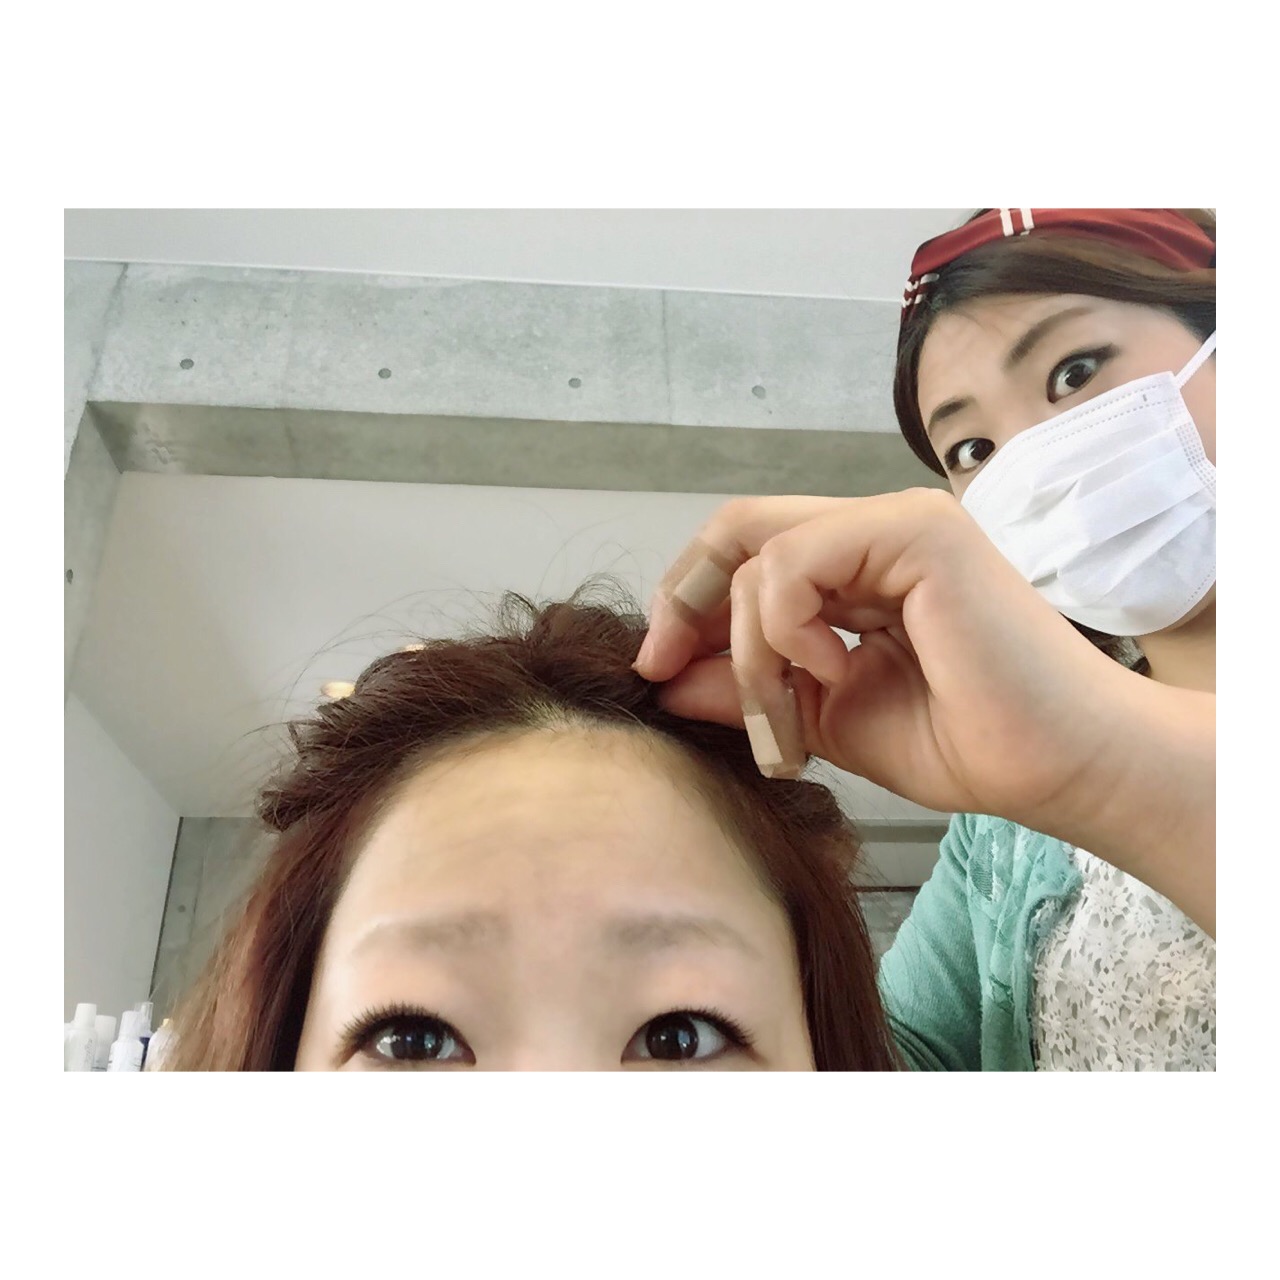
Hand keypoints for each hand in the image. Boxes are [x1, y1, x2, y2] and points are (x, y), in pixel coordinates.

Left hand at [634, 489, 1142, 836]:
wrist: (1053, 769)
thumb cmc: (962, 743)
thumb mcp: (819, 718)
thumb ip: (745, 688)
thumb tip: (664, 677)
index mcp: (856, 566)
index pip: (742, 551)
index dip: (684, 602)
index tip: (655, 666)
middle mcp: (874, 531)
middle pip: (735, 533)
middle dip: (683, 605)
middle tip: (662, 669)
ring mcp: (896, 523)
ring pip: (758, 555)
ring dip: (748, 652)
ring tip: (786, 723)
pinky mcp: (916, 532)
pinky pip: (795, 563)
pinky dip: (785, 630)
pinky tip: (831, 674)